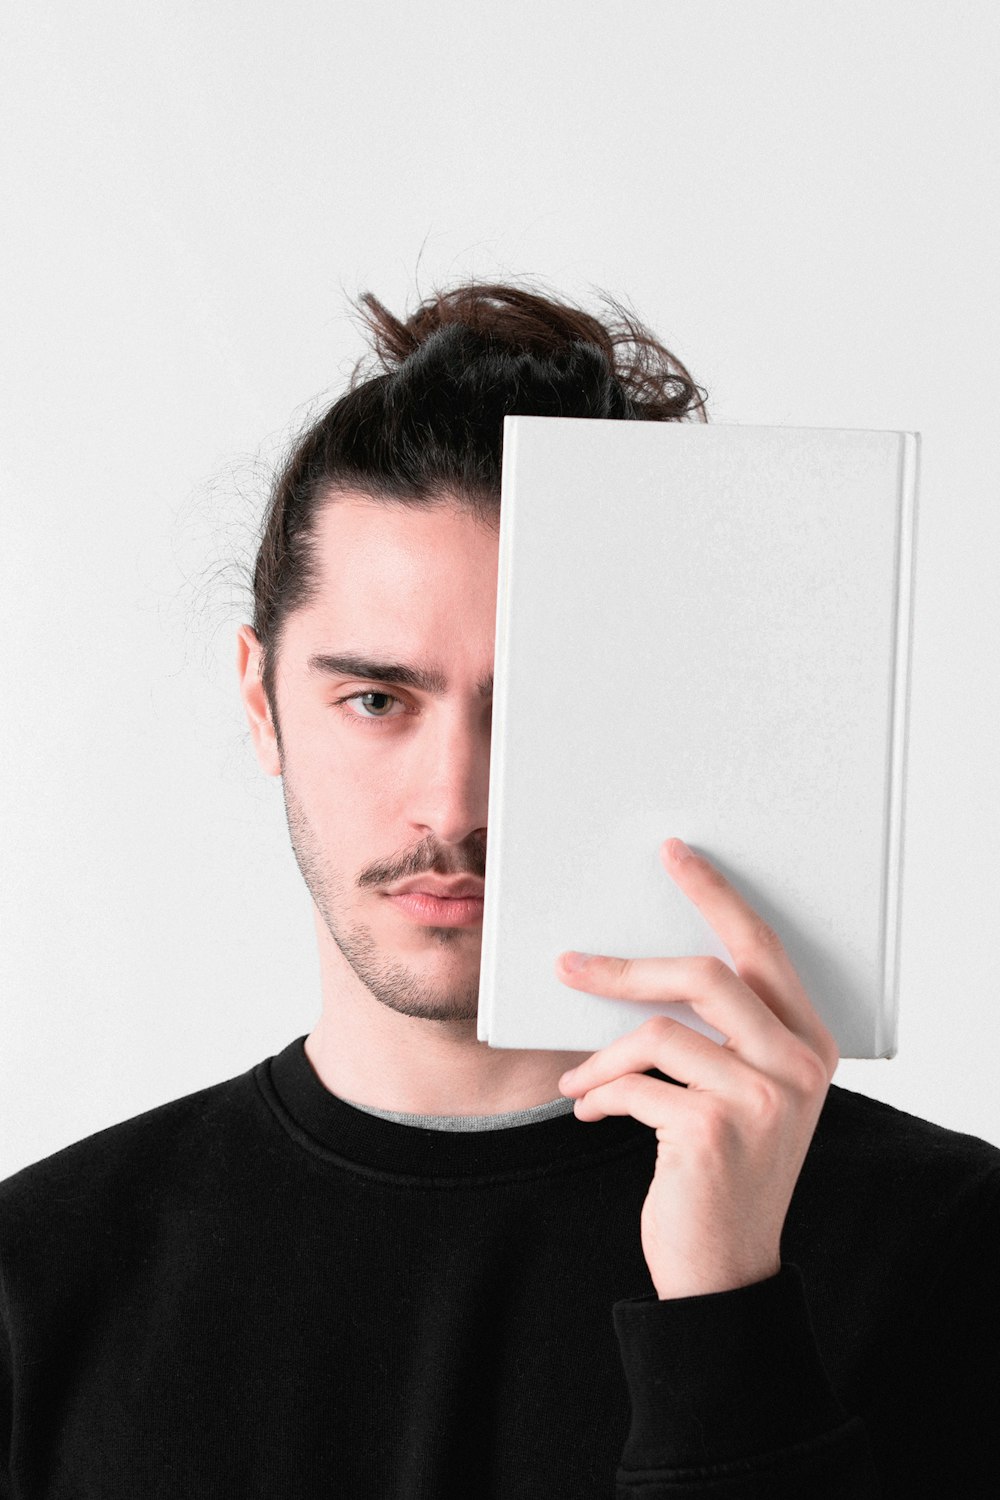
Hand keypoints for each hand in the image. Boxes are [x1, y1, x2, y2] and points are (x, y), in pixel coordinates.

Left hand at [554, 838, 838, 1301]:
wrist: (725, 1270)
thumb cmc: (722, 1171)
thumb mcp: (742, 1095)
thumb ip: (719, 1035)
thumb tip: (639, 966)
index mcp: (811, 1045)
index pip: (761, 948)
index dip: (715, 896)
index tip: (675, 855)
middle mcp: (798, 1066)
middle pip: (706, 975)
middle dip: (627, 967)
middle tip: (569, 963)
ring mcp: (762, 1100)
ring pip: (658, 1032)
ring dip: (599, 1056)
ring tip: (576, 1081)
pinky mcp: (713, 1133)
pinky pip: (634, 1084)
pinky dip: (598, 1094)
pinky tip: (588, 1111)